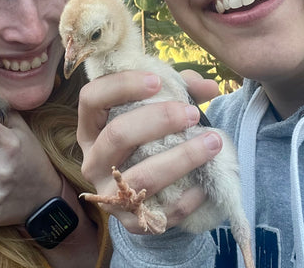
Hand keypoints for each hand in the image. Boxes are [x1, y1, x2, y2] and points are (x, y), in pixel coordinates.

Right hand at [77, 70, 221, 233]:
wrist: (148, 190)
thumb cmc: (150, 137)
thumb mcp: (158, 107)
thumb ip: (181, 90)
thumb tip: (209, 87)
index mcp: (91, 127)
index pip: (91, 98)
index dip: (122, 86)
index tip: (157, 81)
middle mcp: (92, 159)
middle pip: (117, 135)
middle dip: (159, 120)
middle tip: (191, 112)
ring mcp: (108, 193)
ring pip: (142, 175)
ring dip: (182, 157)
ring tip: (212, 141)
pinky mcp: (129, 221)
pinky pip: (161, 211)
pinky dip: (188, 197)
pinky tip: (207, 183)